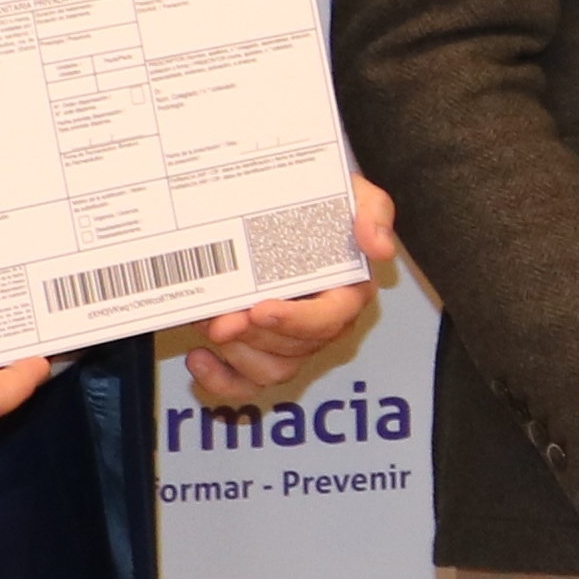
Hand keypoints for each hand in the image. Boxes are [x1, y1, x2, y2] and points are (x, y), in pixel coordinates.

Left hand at [186, 177, 399, 407]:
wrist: (291, 209)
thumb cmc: (325, 207)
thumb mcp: (356, 196)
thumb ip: (374, 213)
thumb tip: (378, 247)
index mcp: (347, 292)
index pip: (329, 319)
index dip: (295, 320)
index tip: (261, 309)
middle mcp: (321, 323)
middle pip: (293, 347)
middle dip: (253, 336)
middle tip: (220, 320)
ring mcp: (291, 341)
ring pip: (269, 368)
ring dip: (236, 352)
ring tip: (208, 322)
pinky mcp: (261, 351)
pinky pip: (246, 382)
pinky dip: (221, 379)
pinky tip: (200, 357)